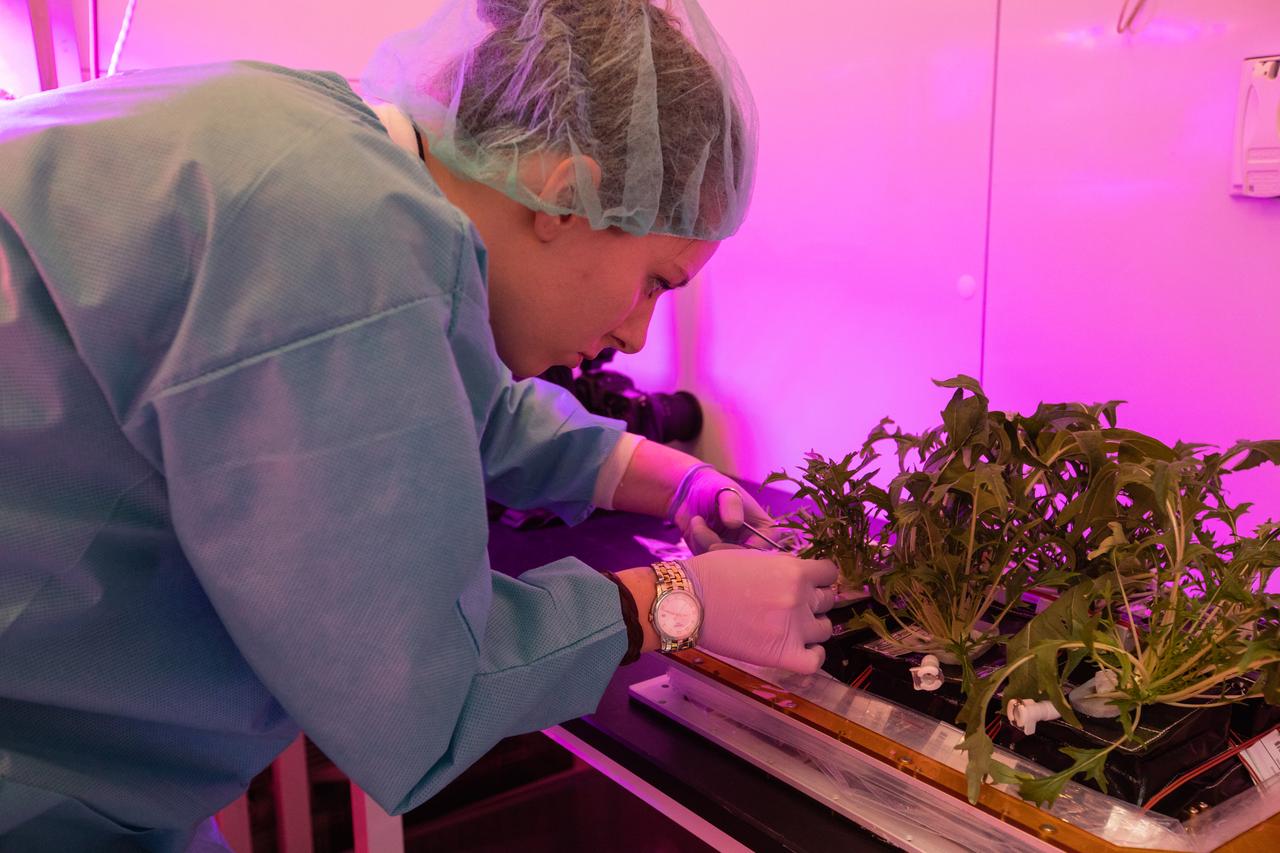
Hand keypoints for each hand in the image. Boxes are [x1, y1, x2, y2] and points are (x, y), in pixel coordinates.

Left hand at [668, 464, 776, 553]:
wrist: (691, 491)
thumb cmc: (715, 487)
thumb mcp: (726, 492)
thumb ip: (732, 505)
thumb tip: (734, 523)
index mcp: (765, 530)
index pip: (759, 552)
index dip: (738, 553)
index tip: (715, 545)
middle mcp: (752, 544)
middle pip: (739, 563)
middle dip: (715, 545)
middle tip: (699, 527)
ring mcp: (733, 551)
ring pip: (721, 563)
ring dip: (703, 542)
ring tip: (697, 520)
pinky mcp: (715, 557)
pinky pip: (708, 561)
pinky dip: (698, 544)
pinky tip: (696, 527)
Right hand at [682, 549, 837, 674]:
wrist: (689, 602)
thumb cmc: (713, 574)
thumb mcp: (754, 557)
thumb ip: (782, 566)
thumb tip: (800, 574)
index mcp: (794, 570)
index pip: (830, 573)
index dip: (822, 577)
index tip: (812, 582)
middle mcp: (800, 598)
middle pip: (828, 600)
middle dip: (814, 600)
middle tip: (794, 604)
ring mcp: (794, 628)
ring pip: (824, 629)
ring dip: (813, 626)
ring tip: (793, 626)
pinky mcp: (783, 654)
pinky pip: (815, 661)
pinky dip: (814, 656)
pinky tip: (803, 649)